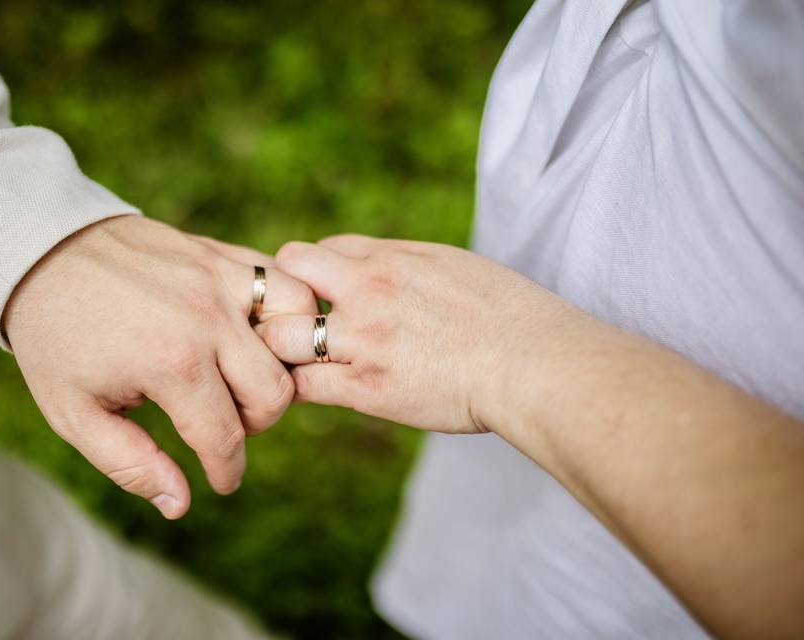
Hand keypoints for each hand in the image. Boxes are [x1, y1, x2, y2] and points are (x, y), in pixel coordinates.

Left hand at [3, 216, 316, 518]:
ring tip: (240, 373)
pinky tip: (252, 329)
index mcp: (172, 364)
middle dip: (253, 423)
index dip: (226, 471)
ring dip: (277, 361)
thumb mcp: (73, 413)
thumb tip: (180, 504)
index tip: (221, 481)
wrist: (39, 251)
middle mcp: (208, 320)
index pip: (226, 437)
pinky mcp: (221, 253)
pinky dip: (283, 310)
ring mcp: (219, 279)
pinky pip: (281, 281)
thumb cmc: (55, 338)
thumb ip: (130, 464)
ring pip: (297, 330)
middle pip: (274, 392)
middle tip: (218, 422)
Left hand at [257, 235, 570, 433]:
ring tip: (294, 364)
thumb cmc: (508, 313)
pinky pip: (302, 386)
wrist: (534, 362)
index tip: (316, 300)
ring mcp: (362, 339)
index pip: (315, 252)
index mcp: (387, 258)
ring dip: (282, 348)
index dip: (309, 276)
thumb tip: (378, 266)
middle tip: (290, 329)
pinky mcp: (366, 388)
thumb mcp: (452, 264)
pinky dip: (298, 390)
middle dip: (278, 303)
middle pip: (284, 280)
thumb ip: (405, 262)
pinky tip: (310, 394)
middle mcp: (366, 290)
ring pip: (280, 336)